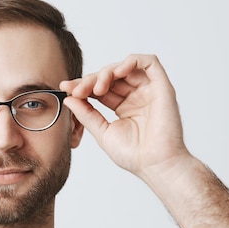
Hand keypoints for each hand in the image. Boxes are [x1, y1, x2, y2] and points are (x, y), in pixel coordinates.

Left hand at [60, 54, 191, 181]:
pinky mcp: (162, 87)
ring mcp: (149, 91)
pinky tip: (117, 73)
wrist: (155, 166)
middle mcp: (137, 96)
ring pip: (126, 67)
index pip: (101, 88)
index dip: (84, 85)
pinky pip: (150, 62)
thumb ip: (86, 114)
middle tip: (77, 90)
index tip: (66, 88)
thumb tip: (69, 98)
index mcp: (124, 107)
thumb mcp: (102, 132)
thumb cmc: (133, 155)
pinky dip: (131, 61)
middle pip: (111, 76)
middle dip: (91, 80)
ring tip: (97, 88)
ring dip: (107, 72)